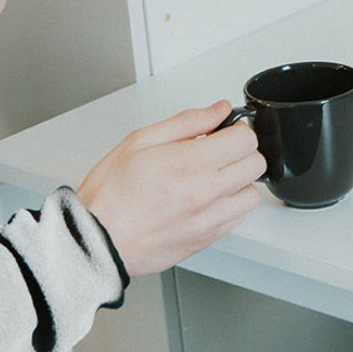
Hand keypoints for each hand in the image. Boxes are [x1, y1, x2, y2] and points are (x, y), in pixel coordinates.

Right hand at [77, 101, 265, 276]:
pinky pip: (239, 218)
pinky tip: (208, 199)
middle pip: (256, 164)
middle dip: (241, 152)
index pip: (245, 138)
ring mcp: (210, 218)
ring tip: (213, 177)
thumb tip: (218, 110)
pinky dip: (230, 205)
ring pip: (252, 193)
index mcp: (190, 163)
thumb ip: (187, 122)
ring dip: (239, 181)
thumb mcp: (140, 141)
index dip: (237, 130)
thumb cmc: (110, 195)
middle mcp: (206, 192)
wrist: (96, 241)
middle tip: (219, 152)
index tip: (224, 132)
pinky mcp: (208, 238)